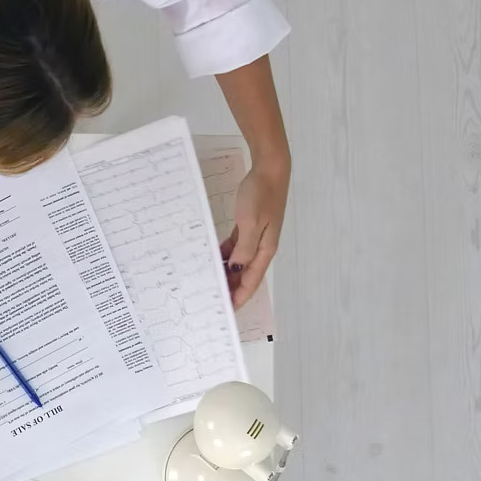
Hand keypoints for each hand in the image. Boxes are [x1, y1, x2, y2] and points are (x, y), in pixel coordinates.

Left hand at [222, 162, 286, 306]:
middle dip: (232, 288)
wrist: (270, 170)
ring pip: (240, 261)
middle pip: (245, 274)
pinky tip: (214, 259)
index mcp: (265, 249)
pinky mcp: (250, 226)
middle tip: (212, 299)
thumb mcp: (250, 223)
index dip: (239, 296)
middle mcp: (262, 246)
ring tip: (210, 283)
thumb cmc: (260, 195)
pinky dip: (226, 255)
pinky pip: (236, 247)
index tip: (226, 310)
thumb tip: (236, 270)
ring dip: (227, 273)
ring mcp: (256, 236)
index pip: (251, 281)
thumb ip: (244, 248)